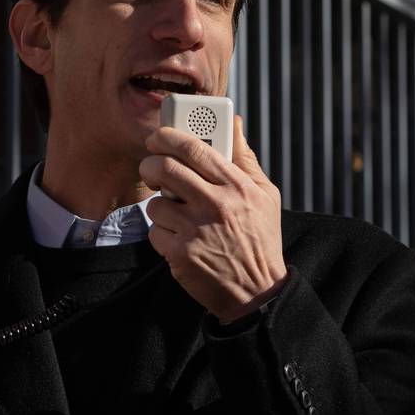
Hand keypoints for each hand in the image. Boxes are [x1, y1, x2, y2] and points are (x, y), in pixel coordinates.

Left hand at [140, 115, 287, 323]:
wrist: (256, 292)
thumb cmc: (259, 238)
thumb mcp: (264, 194)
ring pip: (155, 203)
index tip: (158, 136)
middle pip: (165, 168)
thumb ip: (245, 158)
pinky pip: (155, 232)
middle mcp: (216, 205)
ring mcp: (195, 230)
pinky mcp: (180, 254)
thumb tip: (234, 123)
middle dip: (150, 164)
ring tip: (178, 216)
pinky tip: (181, 241)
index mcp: (236, 186)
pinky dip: (163, 235)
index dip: (168, 136)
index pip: (194, 148)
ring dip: (160, 207)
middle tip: (151, 168)